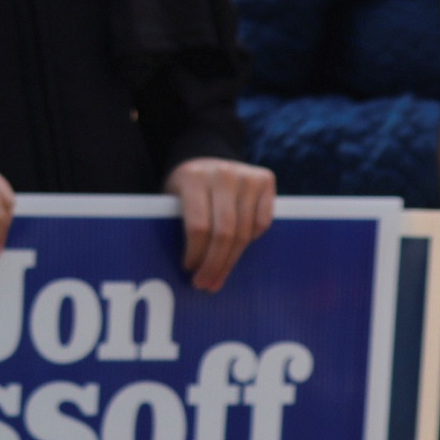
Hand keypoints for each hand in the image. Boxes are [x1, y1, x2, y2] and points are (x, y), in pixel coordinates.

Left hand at [163, 157, 276, 291]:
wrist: (205, 155)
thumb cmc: (186, 185)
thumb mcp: (173, 196)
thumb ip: (180, 221)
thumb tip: (190, 268)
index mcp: (193, 178)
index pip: (198, 227)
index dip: (195, 253)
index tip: (189, 270)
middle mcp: (222, 175)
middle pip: (224, 233)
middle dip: (214, 264)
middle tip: (206, 284)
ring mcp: (247, 176)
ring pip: (244, 232)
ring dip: (231, 260)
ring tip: (219, 276)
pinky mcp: (265, 180)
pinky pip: (262, 223)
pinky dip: (251, 240)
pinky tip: (237, 249)